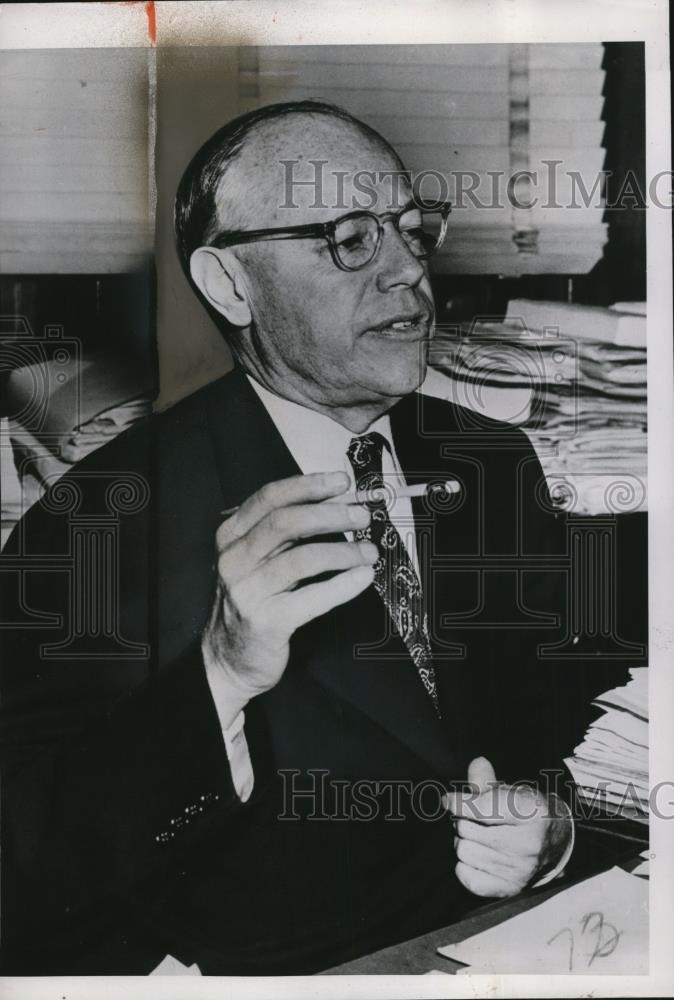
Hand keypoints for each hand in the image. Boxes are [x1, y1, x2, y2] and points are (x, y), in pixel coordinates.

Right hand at [202, 471, 376, 725]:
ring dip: (344, 552)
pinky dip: (343, 585)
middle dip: (330, 515)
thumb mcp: (256, 558)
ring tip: (369, 551)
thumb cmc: (253, 600)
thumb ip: (286, 532)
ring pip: (303, 559)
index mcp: (230, 536)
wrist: (228, 659)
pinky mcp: (267, 622)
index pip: (269, 498)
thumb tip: (337, 502)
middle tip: (362, 516)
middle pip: (286, 523)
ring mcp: (247, 591)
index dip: (308, 486)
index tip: (342, 482)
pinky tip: (362, 578)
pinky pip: (313, 597)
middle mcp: (234, 560)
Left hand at [444, 757, 571, 897]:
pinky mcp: (511, 888)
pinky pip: (468, 877)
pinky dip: (464, 866)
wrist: (556, 844)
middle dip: (461, 820)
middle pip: (467, 829)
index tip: (448, 799)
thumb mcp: (514, 791)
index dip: (458, 802)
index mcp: (531, 811)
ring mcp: (520, 869)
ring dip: (462, 841)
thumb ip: (489, 780)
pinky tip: (476, 855)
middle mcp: (528, 843)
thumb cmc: (529, 813)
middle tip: (467, 818)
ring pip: (464, 851)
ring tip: (474, 836)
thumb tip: (476, 764)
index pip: (482, 807)